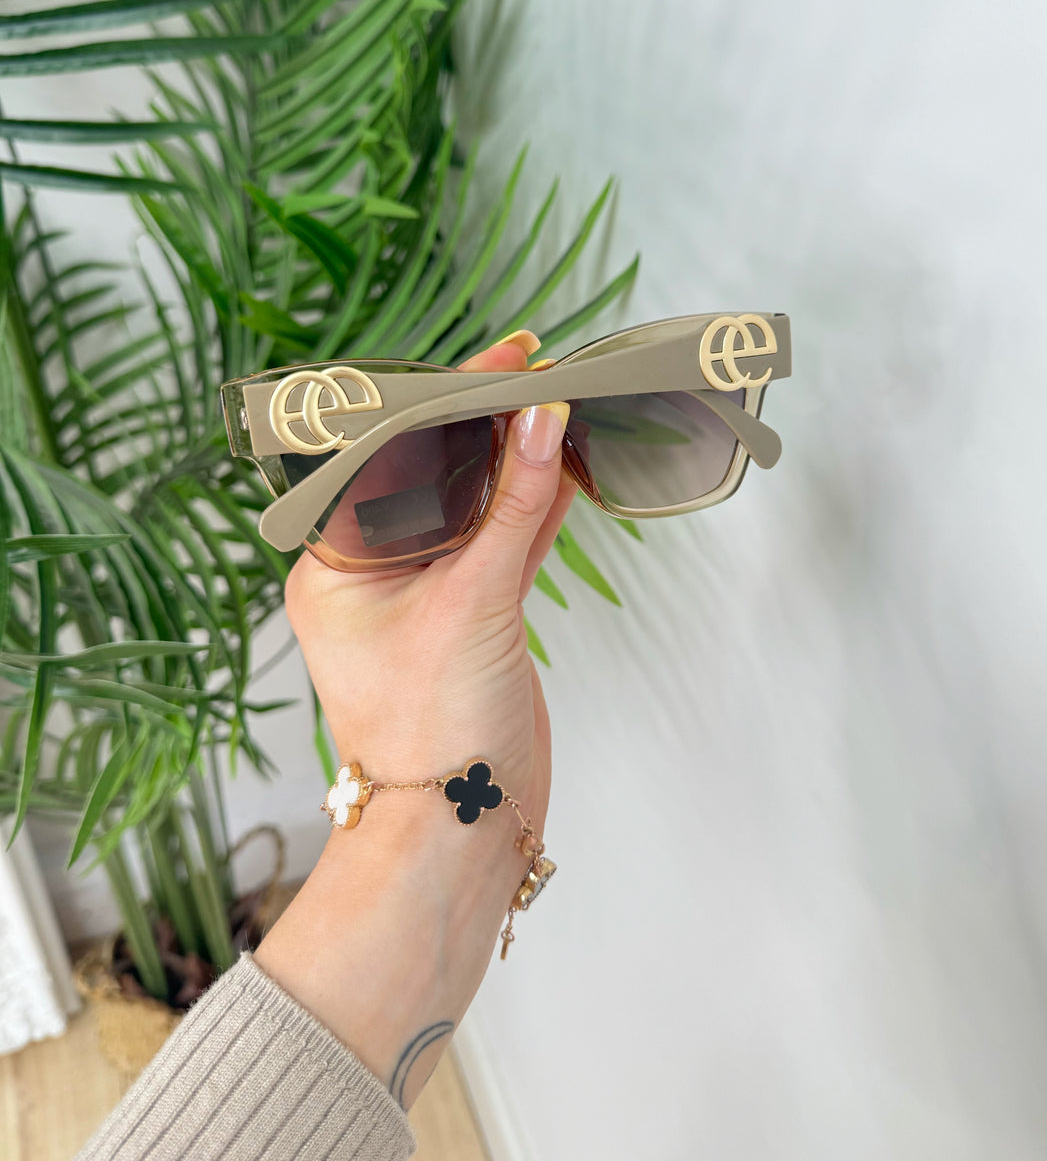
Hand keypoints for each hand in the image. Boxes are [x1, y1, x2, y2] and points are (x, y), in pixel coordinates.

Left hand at [257, 334, 574, 1108]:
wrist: (463, 830)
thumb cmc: (434, 733)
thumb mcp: (473, 604)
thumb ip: (514, 508)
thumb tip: (543, 419)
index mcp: (335, 565)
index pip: (388, 455)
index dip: (446, 400)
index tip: (503, 361)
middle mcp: (374, 572)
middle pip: (433, 472)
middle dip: (485, 423)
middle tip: (538, 370)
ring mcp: (427, 592)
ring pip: (475, 504)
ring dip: (517, 459)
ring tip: (561, 403)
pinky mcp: (474, 614)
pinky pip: (504, 542)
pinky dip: (536, 506)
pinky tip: (565, 465)